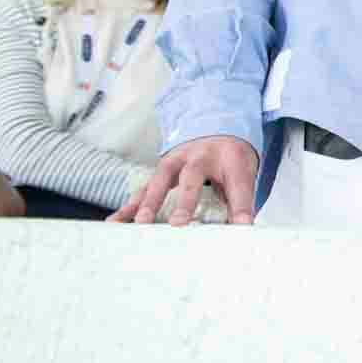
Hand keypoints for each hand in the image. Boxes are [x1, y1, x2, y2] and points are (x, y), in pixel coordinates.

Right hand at [110, 135, 257, 225]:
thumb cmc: (231, 160)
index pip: (238, 183)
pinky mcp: (160, 171)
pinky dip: (130, 205)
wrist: (218, 131)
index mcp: (231, 158)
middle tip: (178, 223)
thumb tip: (243, 231)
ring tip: (142, 222)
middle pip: (193, 176)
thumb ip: (242, 202)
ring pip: (162, 179)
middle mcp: (201, 156)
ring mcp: (177, 160)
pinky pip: (144, 188)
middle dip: (186, 200)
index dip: (240, 205)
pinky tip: (117, 221)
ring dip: (151, 201)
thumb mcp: (244, 176)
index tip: (242, 226)